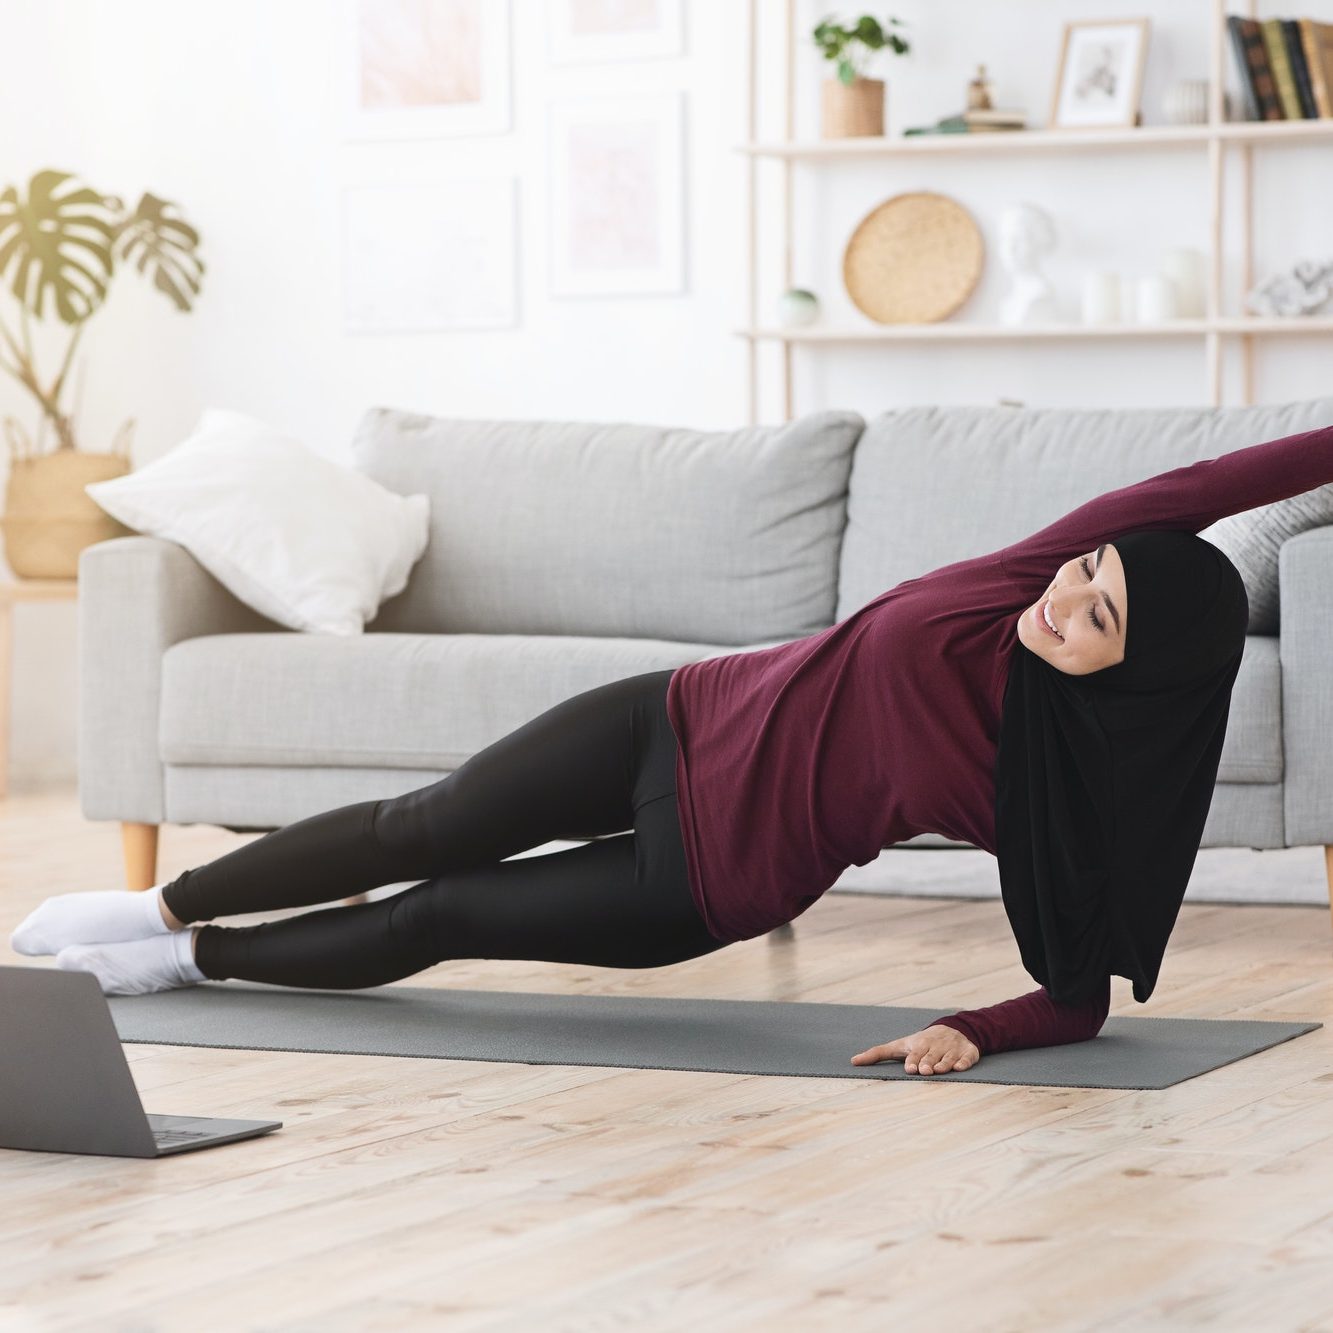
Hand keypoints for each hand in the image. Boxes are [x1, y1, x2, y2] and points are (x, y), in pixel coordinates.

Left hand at [850, 1024, 979, 1074]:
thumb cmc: (921, 1042)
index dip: (913, 1060)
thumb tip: (852, 1061)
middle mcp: (936, 1046)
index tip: (910, 1068)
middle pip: (930, 1057)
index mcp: (919, 1044)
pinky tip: (959, 1067)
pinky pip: (966, 1058)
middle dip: (927, 1063)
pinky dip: (963, 1062)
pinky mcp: (968, 1052)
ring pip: (947, 1058)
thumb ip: (877, 1053)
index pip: (915, 1053)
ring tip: (939, 1071)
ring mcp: (952, 1049)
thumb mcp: (900, 1045)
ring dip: (943, 1064)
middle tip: (924, 1071)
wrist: (954, 1029)